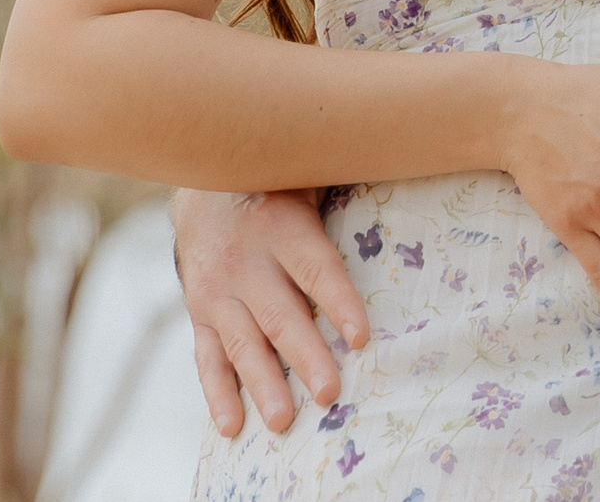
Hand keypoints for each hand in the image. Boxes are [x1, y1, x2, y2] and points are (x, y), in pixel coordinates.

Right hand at [173, 187, 370, 436]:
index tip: (360, 337)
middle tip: (329, 393)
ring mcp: (216, 291)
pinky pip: (206, 356)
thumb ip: (340, 187)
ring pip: (242, 343)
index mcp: (281, 226)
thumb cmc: (277, 182)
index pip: (315, 269)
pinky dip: (217, 393)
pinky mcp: (198, 312)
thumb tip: (401, 174)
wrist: (202, 180)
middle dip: (305, 356)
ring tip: (282, 422)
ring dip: (263, 384)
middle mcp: (245, 262)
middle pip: (279, 315)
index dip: (338, 302)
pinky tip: (233, 426)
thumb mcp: (305, 173)